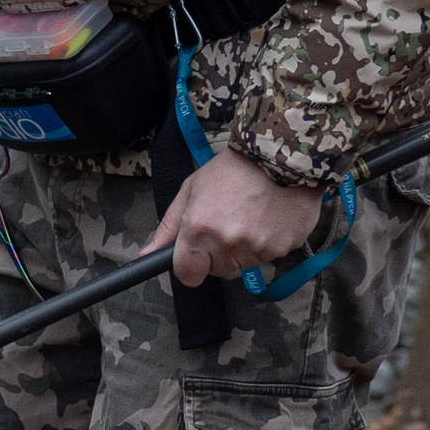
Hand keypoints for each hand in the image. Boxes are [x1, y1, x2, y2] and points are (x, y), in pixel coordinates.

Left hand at [155, 152, 324, 287]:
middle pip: (217, 269)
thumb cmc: (233, 169)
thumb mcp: (192, 188)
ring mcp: (256, 248)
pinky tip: (269, 218)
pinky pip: (267, 256)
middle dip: (218, 253)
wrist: (280, 155)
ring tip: (251, 216)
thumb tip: (148, 254)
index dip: (190, 266)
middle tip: (229, 222)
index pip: (187, 274)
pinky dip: (267, 242)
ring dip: (243, 248)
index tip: (196, 256)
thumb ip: (170, 225)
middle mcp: (226, 243)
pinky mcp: (282, 248)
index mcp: (199, 229)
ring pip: (242, 264)